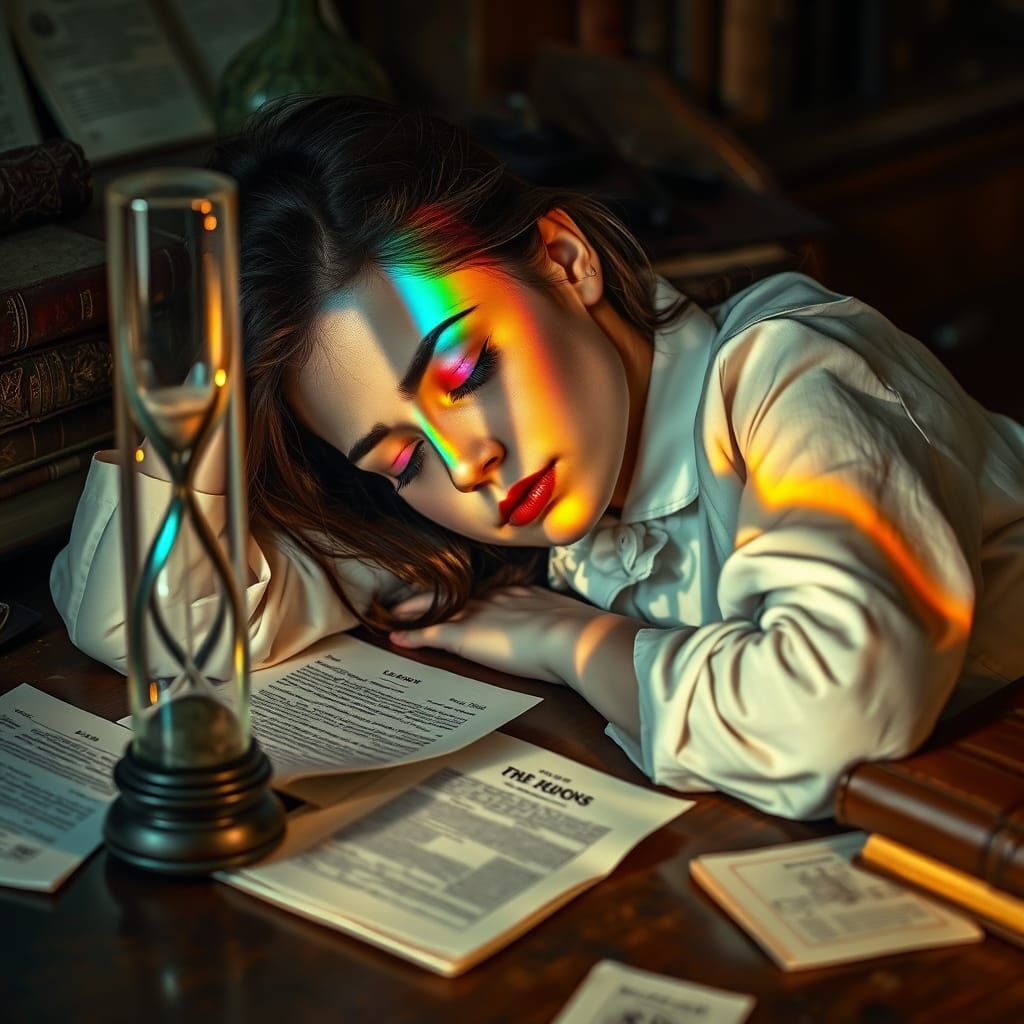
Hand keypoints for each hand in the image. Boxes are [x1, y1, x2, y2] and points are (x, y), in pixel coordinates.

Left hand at [389, 585, 614, 685]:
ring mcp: (480, 614)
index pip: (490, 590)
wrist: (574, 638)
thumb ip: (574, 627)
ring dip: (415, 611)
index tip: (461, 593)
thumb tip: (594, 636)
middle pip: (460, 593)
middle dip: (437, 594)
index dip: (472, 593)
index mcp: (523, 594)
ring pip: (439, 608)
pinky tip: (396, 640)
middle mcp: (497, 598)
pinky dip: (413, 636)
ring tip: (395, 613)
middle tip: (415, 596)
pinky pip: (431, 633)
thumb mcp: (578, 623)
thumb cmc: (584, 636)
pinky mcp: (466, 635)